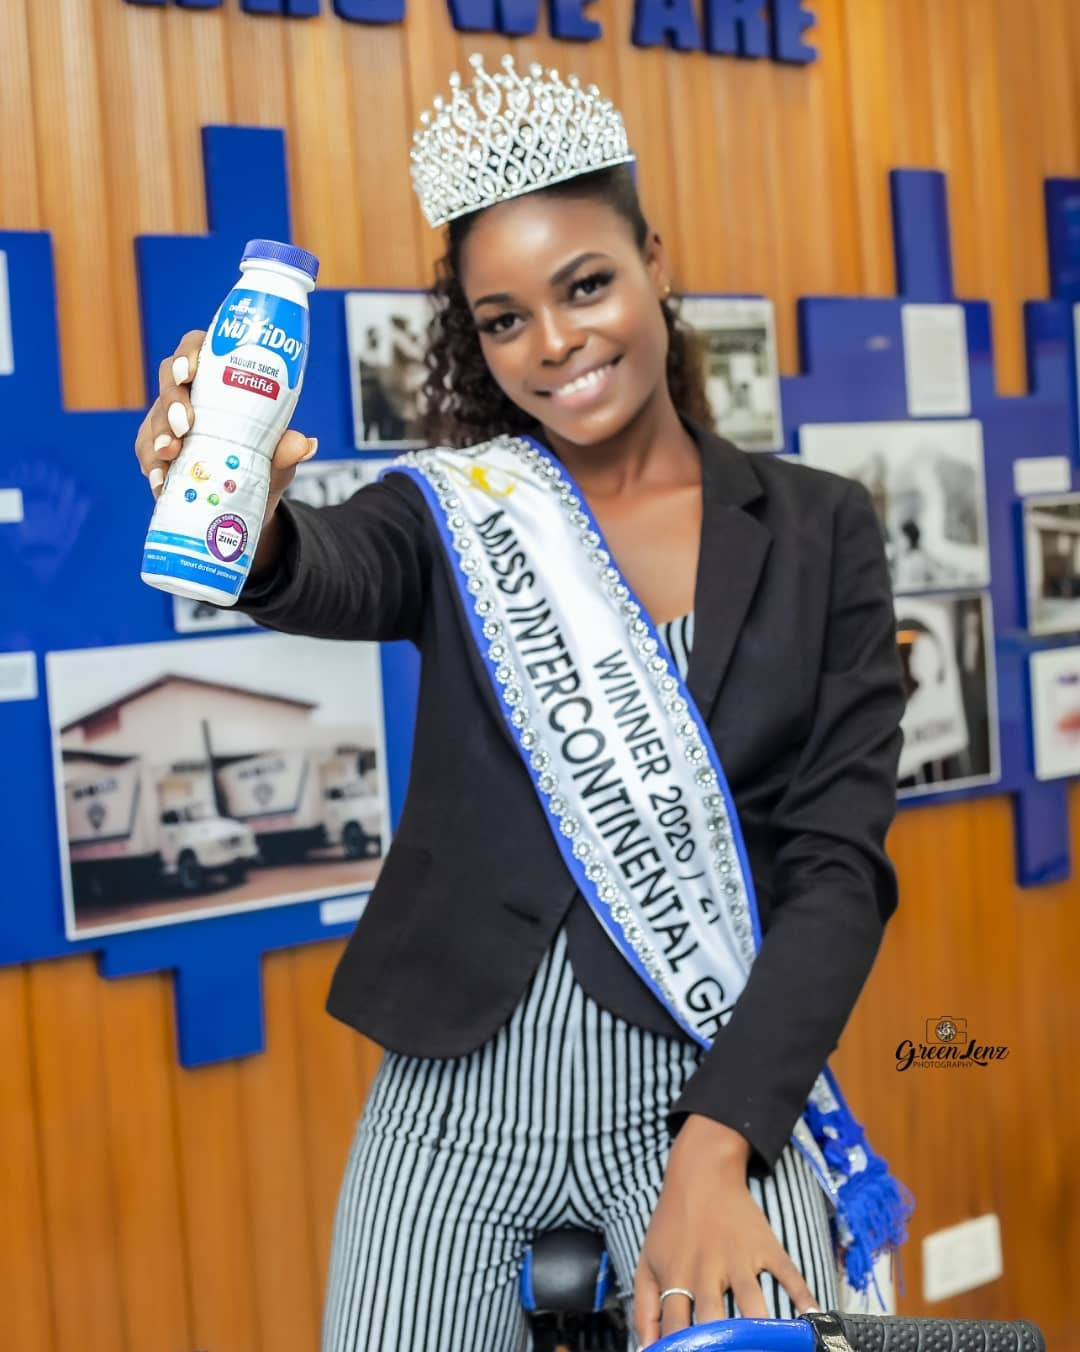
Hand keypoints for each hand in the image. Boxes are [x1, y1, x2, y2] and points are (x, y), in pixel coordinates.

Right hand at [133, 329, 315, 517]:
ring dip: (159, 435)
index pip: (198, 350)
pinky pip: (148, 455)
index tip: (189, 372)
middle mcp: (191, 396)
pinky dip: (154, 468)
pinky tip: (161, 482)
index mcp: (219, 380)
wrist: (249, 502)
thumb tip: (304, 444)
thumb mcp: (277, 459)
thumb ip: (286, 451)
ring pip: (154, 418)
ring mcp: (170, 423)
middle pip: (169, 381)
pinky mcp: (159, 453)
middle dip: (173, 399)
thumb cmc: (263, 464)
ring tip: (170, 453)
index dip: (188, 354)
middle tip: (185, 424)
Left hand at [633, 1115, 819, 1346]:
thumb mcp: (648, 1262)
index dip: (681, 1350)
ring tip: (769, 1343)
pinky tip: (811, 1315)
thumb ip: (644, 1309)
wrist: (700, 1172)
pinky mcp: (765, 1245)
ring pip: (751, 1298)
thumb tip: (645, 1351)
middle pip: (712, 1317)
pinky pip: (787, 1272)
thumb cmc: (672, 1225)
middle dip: (720, 1342)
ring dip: (759, 1324)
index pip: (675, 1327)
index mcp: (676, 1277)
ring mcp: (738, 1258)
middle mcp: (706, 1270)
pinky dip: (802, 1294)